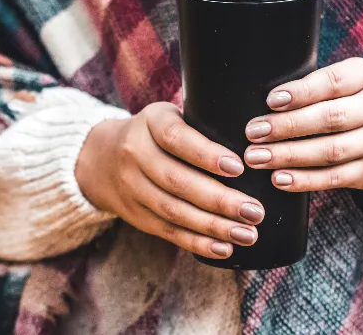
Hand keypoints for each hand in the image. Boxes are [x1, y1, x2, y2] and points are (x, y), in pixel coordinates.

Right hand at [76, 102, 264, 259]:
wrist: (100, 158)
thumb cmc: (156, 133)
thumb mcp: (170, 115)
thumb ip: (203, 124)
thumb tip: (261, 141)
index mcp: (150, 121)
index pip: (176, 138)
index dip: (206, 154)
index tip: (239, 168)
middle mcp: (135, 153)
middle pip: (177, 180)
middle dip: (219, 200)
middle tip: (255, 211)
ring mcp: (131, 186)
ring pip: (173, 210)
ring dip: (212, 226)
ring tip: (247, 233)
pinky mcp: (135, 214)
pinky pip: (167, 231)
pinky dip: (196, 242)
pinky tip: (223, 248)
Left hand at [243, 57, 362, 191]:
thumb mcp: (354, 81)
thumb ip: (319, 85)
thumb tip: (267, 101)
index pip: (334, 83)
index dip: (302, 92)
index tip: (272, 100)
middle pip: (328, 119)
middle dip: (286, 126)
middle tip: (253, 132)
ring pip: (329, 151)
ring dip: (288, 155)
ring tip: (256, 157)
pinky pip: (334, 178)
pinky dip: (304, 180)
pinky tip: (279, 178)